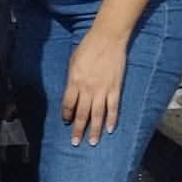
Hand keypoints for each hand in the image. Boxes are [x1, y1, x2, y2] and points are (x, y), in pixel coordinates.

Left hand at [62, 30, 127, 145]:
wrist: (108, 38)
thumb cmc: (88, 47)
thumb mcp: (73, 61)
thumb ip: (72, 79)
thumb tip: (72, 92)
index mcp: (74, 81)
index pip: (68, 104)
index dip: (66, 114)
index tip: (66, 122)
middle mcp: (88, 88)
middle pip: (82, 113)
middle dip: (78, 129)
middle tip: (75, 143)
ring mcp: (103, 89)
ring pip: (97, 115)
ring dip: (94, 130)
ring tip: (92, 143)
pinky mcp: (115, 88)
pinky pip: (113, 107)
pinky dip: (111, 119)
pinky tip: (109, 130)